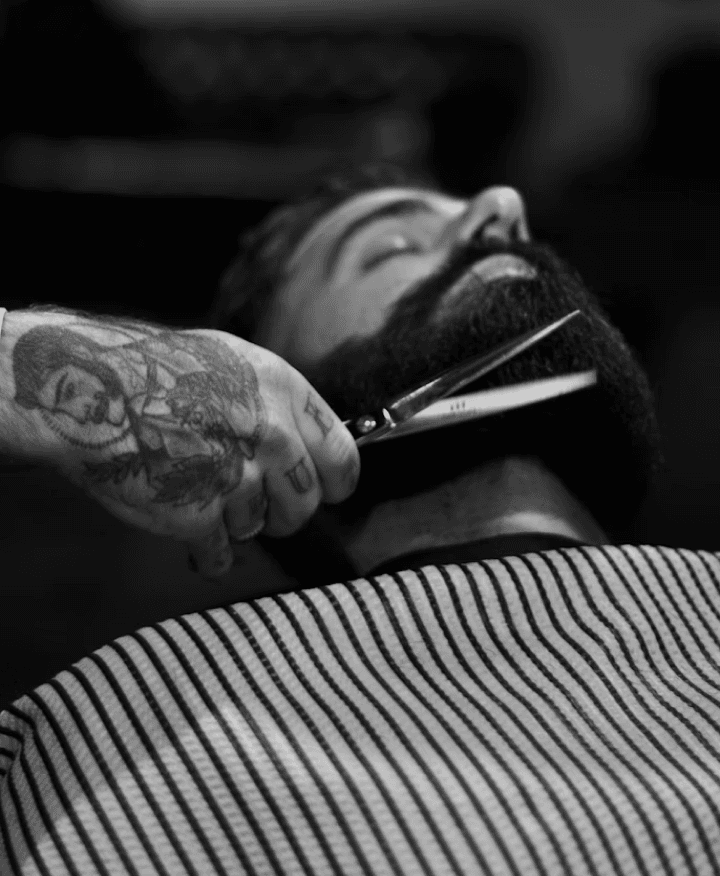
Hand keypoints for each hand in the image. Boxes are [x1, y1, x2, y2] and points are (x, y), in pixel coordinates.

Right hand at [33, 322, 360, 578]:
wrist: (87, 390)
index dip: (332, 481)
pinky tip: (184, 521)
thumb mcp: (233, 363)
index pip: (342, 459)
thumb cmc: (154, 373)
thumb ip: (278, 405)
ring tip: (196, 488)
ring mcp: (236, 478)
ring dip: (232, 521)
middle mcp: (270, 436)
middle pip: (305, 504)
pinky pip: (222, 556)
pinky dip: (205, 551)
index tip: (323, 488)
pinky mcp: (199, 517)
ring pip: (258, 529)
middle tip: (249, 497)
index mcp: (283, 392)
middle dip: (281, 510)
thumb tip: (308, 446)